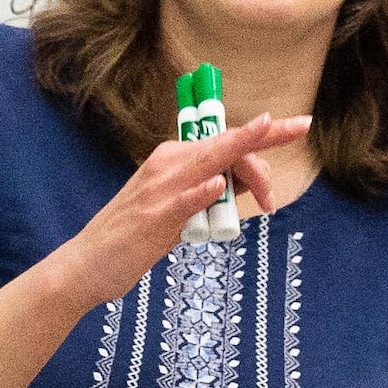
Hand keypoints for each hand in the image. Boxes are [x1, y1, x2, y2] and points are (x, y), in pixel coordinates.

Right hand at [53, 114, 312, 306]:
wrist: (89, 262)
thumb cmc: (136, 236)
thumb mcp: (179, 209)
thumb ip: (211, 193)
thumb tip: (249, 184)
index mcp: (173, 158)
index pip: (226, 139)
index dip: (264, 133)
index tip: (298, 125)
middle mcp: (167, 164)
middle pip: (225, 145)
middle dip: (266, 140)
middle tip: (295, 145)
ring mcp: (160, 189)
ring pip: (209, 162)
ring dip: (245, 156)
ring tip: (272, 140)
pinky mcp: (153, 218)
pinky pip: (182, 201)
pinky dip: (200, 193)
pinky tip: (216, 186)